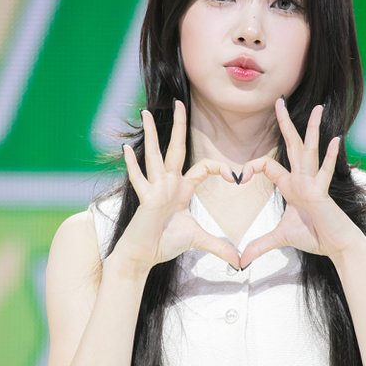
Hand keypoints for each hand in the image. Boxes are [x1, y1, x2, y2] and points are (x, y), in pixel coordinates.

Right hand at [116, 102, 240, 269]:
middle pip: (175, 148)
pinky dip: (132, 165)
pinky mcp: (145, 199)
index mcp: (181, 189)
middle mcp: (167, 183)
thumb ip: (219, 248)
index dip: (218, 168)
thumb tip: (240, 262)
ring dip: (150, 134)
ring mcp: (154, 189)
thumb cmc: (164, 243)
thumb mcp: (198, 241)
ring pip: (154, 155)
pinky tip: (126, 149)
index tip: (234, 176)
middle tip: (179, 103)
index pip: (202, 168)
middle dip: (178, 126)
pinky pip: (138, 179)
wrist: (143, 256)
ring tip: (145, 112)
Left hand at [239, 99, 365, 267]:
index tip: (240, 176)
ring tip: (317, 108)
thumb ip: (260, 245)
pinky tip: (335, 139)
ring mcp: (314, 184)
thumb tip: (240, 261)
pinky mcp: (322, 194)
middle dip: (284, 123)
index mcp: (291, 186)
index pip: (269, 166)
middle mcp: (303, 179)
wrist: (338, 246)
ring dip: (311, 129)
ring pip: (309, 151)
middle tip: (278, 100)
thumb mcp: (280, 239)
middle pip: (292, 146)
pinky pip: (325, 173)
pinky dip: (330, 158)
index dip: (254, 167)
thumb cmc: (315, 237)